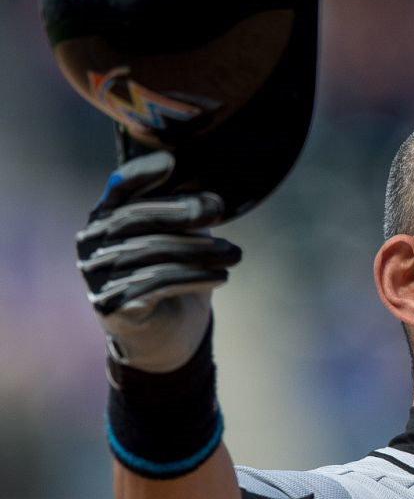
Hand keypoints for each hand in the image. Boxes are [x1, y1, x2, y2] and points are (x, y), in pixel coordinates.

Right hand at [76, 151, 241, 372]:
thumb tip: (213, 199)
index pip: (119, 187)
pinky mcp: (110, 304)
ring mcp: (96, 275)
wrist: (168, 335)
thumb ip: (186, 212)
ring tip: (235, 254)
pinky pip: (155, 283)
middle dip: (182, 212)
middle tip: (220, 211)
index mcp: (106, 217)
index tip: (172, 162)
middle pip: (136, 218)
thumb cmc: (176, 276)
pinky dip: (193, 277)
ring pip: (151, 252)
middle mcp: (93, 243)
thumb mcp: (182, 238)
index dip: (141, 172)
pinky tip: (221, 276)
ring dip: (199, 250)